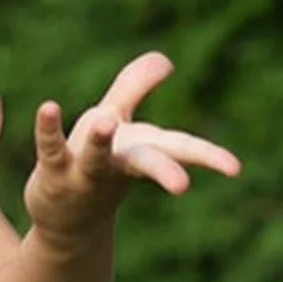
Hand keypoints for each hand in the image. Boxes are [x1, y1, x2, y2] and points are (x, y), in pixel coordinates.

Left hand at [24, 51, 239, 242]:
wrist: (67, 223)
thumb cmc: (101, 167)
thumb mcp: (119, 124)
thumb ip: (135, 88)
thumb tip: (165, 58)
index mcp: (140, 151)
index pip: (178, 150)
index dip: (207, 156)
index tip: (235, 168)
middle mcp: (117, 165)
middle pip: (146, 163)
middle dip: (164, 170)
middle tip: (182, 186)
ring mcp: (84, 173)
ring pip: (96, 158)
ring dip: (101, 141)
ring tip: (105, 120)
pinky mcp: (53, 173)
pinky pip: (51, 149)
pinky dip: (49, 129)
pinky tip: (48, 107)